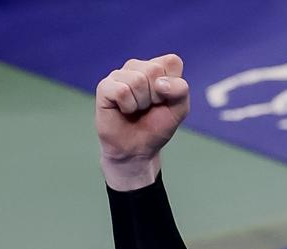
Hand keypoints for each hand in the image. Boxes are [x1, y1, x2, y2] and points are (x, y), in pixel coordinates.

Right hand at [96, 54, 188, 188]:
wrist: (137, 149)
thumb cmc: (156, 126)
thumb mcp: (179, 109)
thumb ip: (180, 90)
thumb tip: (160, 82)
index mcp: (157, 67)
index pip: (172, 61)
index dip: (173, 85)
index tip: (165, 100)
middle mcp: (137, 66)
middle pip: (154, 70)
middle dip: (157, 96)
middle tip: (149, 107)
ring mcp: (119, 74)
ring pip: (138, 80)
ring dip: (141, 103)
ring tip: (136, 109)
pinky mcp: (105, 86)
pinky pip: (122, 91)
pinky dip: (128, 106)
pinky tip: (124, 110)